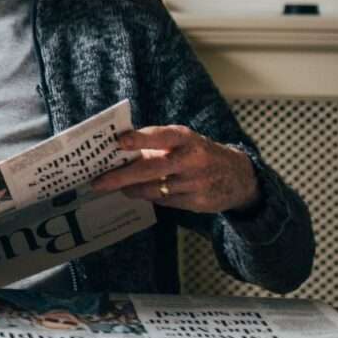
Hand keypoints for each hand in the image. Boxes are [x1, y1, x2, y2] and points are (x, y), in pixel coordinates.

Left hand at [91, 126, 260, 213]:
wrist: (238, 177)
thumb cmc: (198, 154)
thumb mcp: (182, 142)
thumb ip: (154, 145)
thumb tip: (117, 152)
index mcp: (185, 138)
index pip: (160, 136)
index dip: (140, 138)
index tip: (119, 142)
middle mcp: (191, 159)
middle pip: (151, 168)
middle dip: (122, 176)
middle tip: (98, 182)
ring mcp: (195, 182)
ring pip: (154, 189)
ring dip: (131, 189)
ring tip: (116, 187)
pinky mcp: (197, 201)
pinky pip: (164, 201)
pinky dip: (149, 197)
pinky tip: (139, 193)